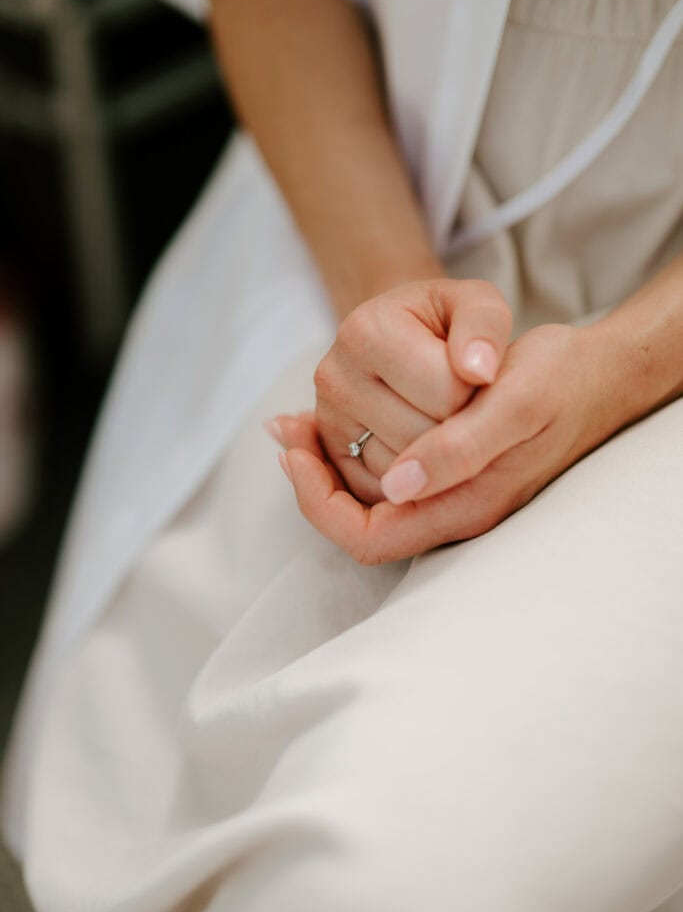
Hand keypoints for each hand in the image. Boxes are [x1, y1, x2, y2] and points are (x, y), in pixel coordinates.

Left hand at [275, 323, 620, 563]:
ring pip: (361, 491)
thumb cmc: (560, 380)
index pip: (368, 537)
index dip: (321, 505)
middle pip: (359, 513)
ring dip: (326, 459)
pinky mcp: (442, 466)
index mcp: (468, 503)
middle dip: (322, 472)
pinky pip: (374, 468)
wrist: (595, 374)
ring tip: (295, 421)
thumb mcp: (515, 404)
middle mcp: (452, 506)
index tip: (293, 454)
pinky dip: (340, 445)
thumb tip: (399, 486)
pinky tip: (316, 417)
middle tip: (288, 427)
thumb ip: (460, 450)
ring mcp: (447, 488)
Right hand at [312, 278, 511, 503]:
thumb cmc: (445, 323)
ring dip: (439, 460)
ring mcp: (328, 423)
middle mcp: (334, 378)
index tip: (474, 373)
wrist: (405, 340)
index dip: (479, 393)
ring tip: (442, 419)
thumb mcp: (476, 305)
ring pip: (405, 475)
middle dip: (459, 429)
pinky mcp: (333, 459)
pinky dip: (418, 481)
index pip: (448, 394)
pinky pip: (388, 494)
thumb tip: (480, 372)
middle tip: (461, 400)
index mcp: (364, 331)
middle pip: (424, 439)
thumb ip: (485, 326)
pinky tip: (429, 447)